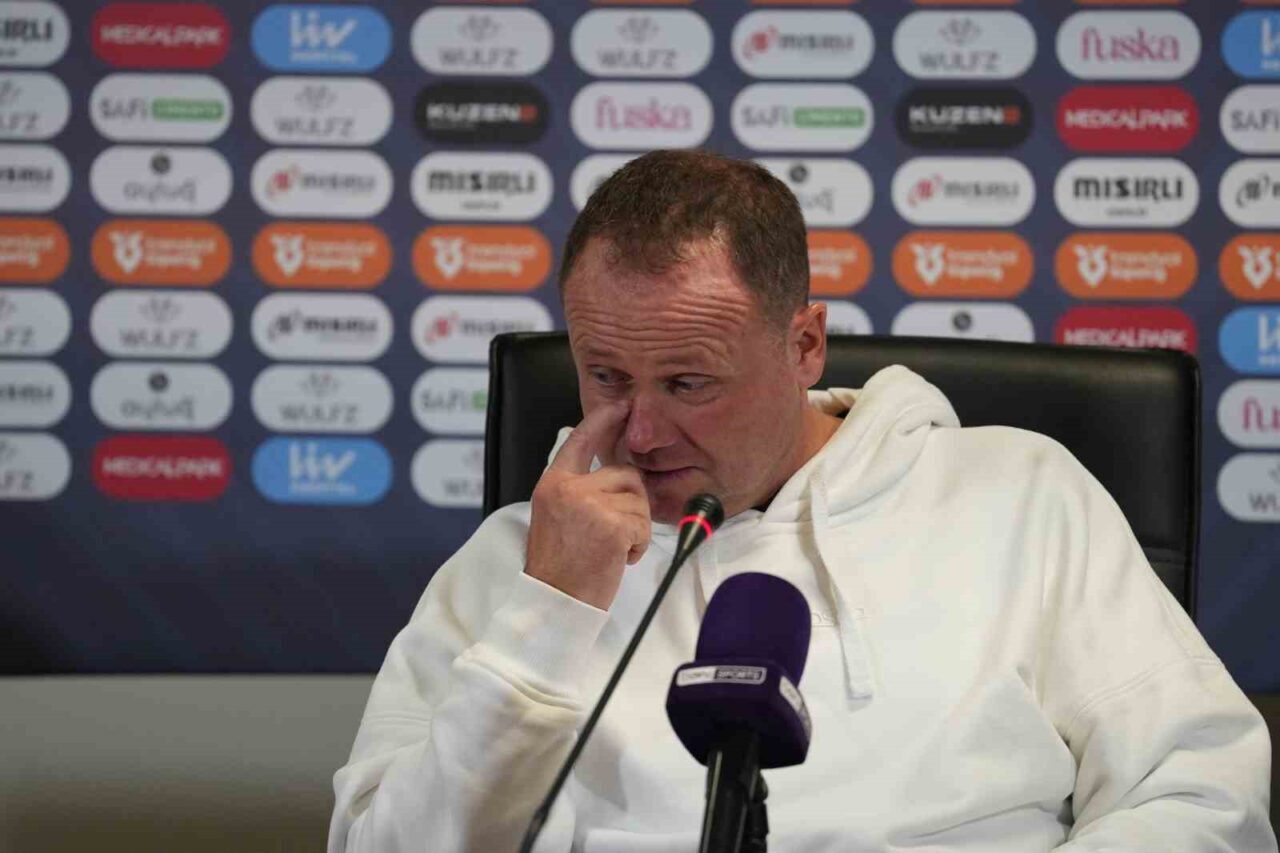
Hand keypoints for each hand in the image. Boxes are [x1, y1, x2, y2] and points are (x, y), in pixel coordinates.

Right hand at [524, 400, 650, 610]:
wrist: (553, 603)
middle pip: (626, 474)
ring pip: (639, 501)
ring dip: (634, 528)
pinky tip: (617, 559)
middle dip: (632, 503)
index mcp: (553, 484)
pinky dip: (637, 546)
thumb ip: (579, 491)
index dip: (603, 420)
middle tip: (615, 533)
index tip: (622, 405)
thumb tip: (618, 472)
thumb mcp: (557, 518)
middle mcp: (569, 488)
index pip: (580, 441)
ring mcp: (590, 506)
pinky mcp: (612, 526)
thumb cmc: (559, 569)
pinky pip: (643, 526)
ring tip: (610, 549)